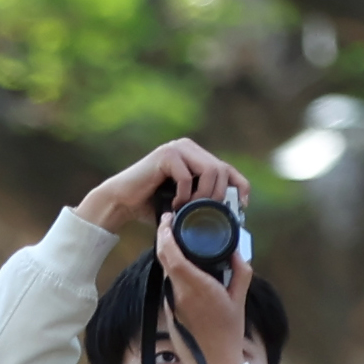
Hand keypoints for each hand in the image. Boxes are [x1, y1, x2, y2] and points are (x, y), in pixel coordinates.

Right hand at [73, 138, 245, 237]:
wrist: (123, 202)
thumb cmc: (153, 206)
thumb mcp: (185, 204)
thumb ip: (204, 202)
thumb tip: (232, 215)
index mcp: (196, 157)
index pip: (228, 168)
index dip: (239, 186)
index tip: (241, 207)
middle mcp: (189, 148)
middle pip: (221, 169)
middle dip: (218, 196)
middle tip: (205, 214)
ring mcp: (178, 148)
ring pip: (210, 170)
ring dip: (203, 196)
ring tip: (189, 209)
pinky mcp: (166, 155)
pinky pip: (187, 176)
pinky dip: (184, 195)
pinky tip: (173, 205)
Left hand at [151, 209, 249, 363]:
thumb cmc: (229, 334)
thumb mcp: (240, 299)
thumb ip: (240, 271)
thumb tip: (237, 251)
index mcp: (195, 285)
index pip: (170, 252)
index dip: (165, 232)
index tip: (168, 219)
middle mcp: (179, 293)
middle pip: (164, 258)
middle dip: (164, 237)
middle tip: (171, 224)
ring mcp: (172, 304)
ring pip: (166, 272)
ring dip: (170, 256)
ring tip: (181, 243)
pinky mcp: (170, 313)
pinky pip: (170, 286)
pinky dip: (175, 274)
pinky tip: (185, 270)